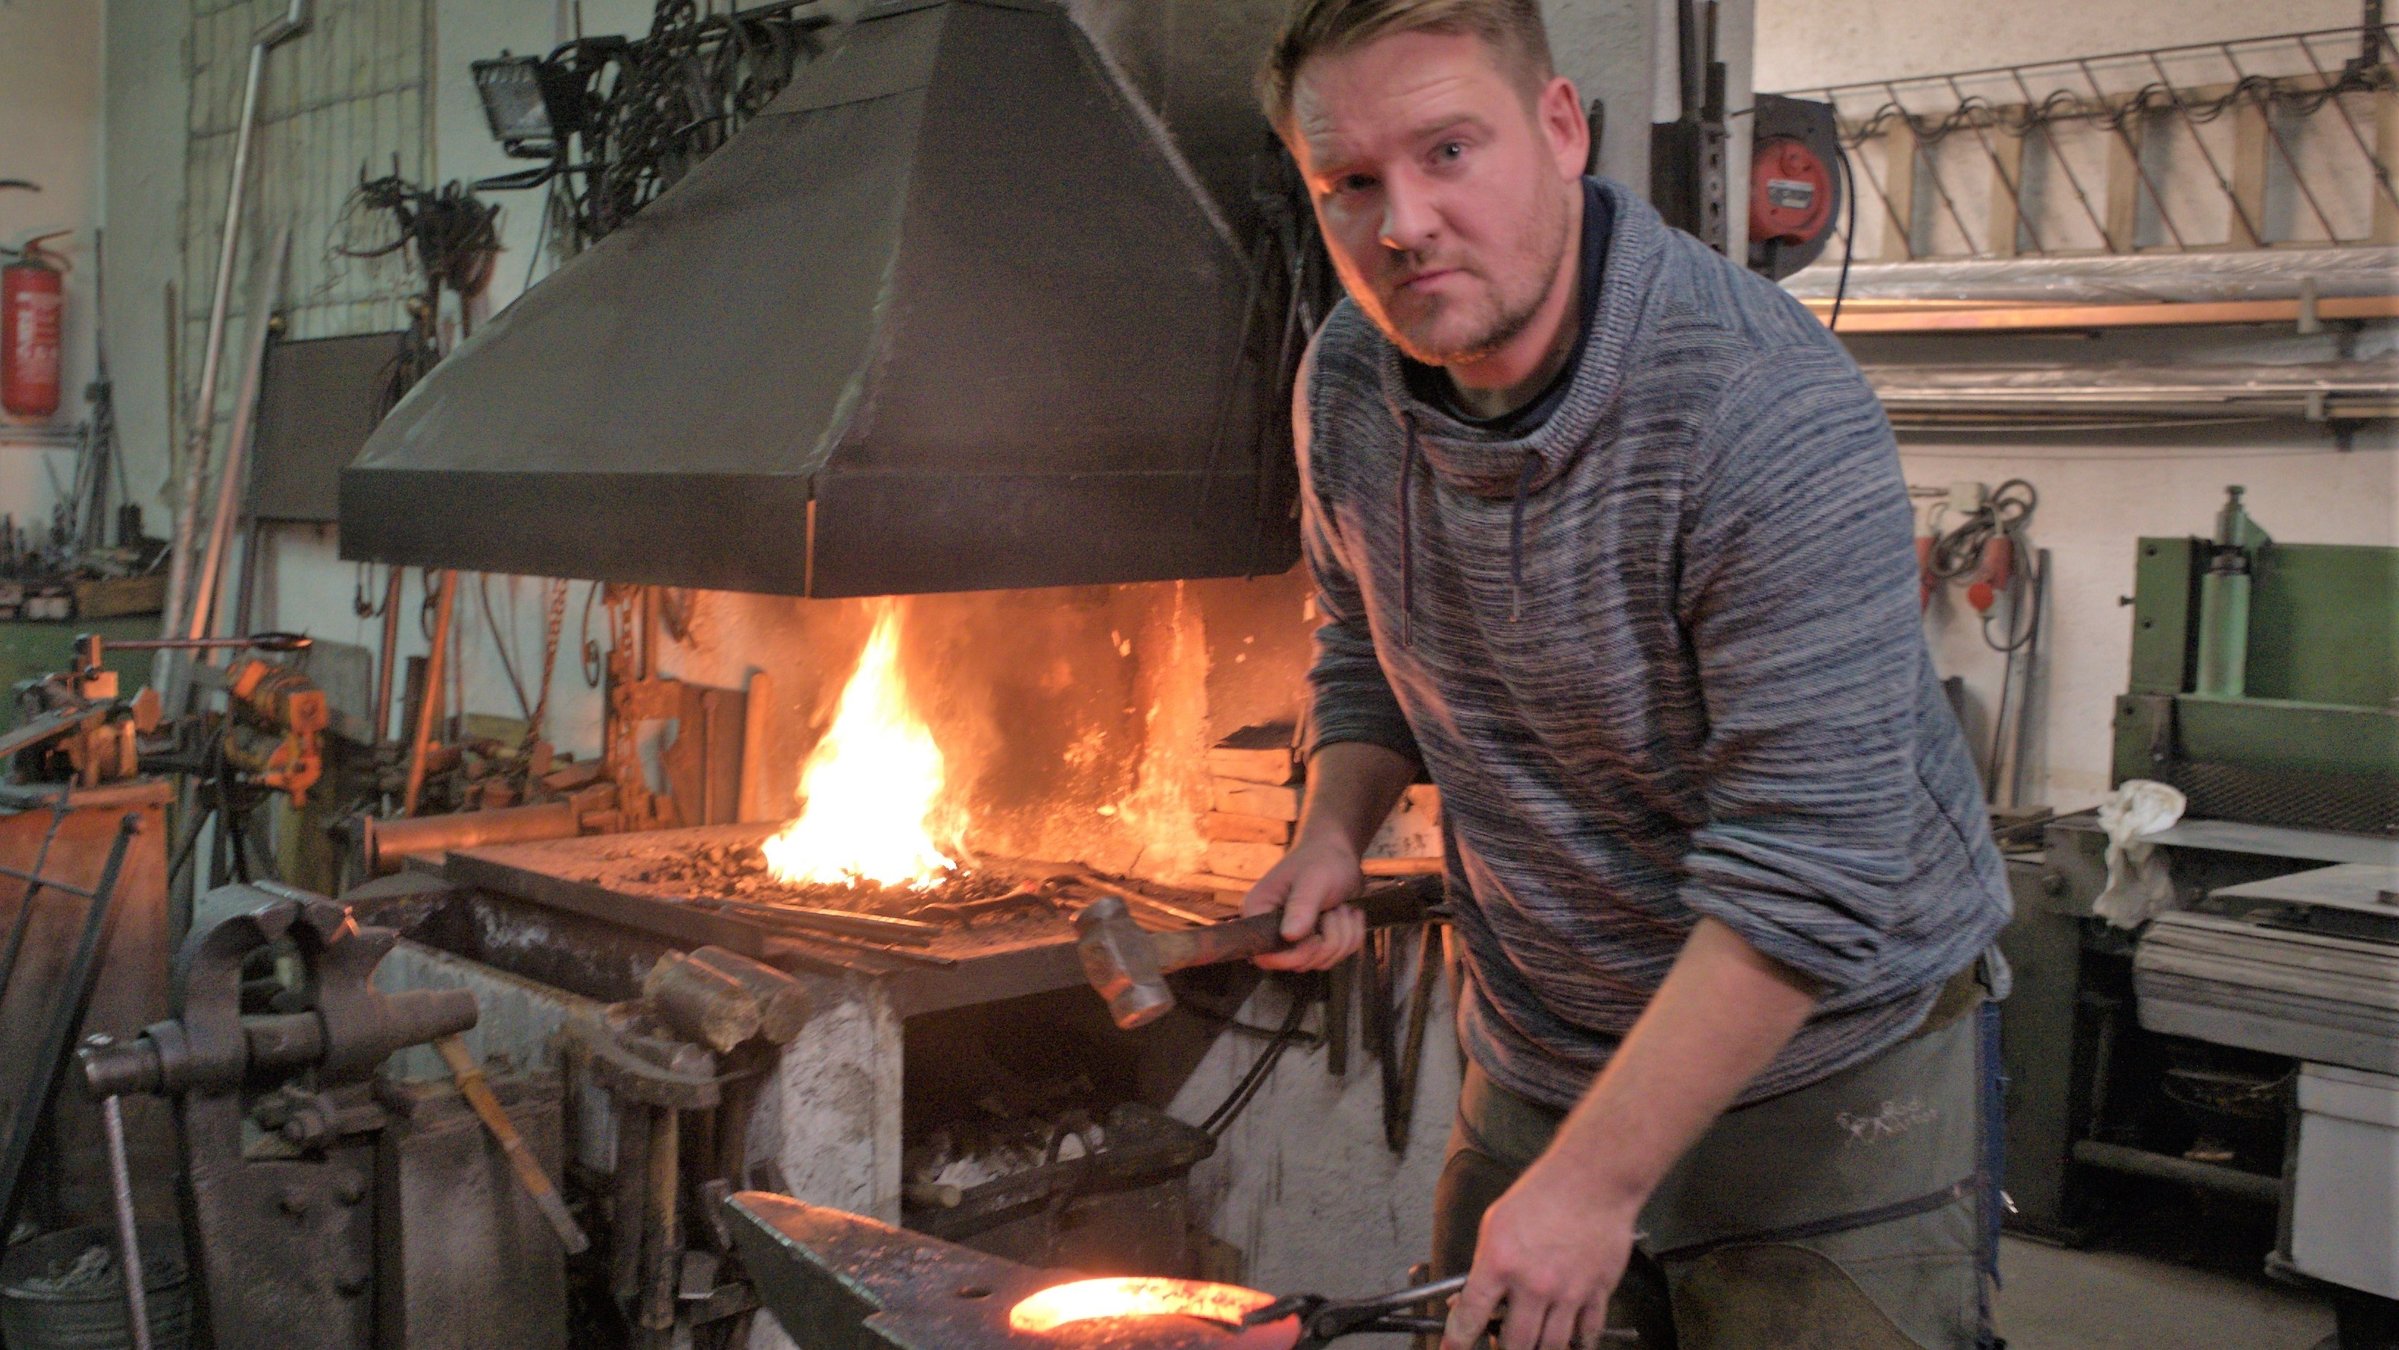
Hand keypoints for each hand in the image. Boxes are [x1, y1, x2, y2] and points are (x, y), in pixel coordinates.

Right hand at [1239, 835, 1365, 970]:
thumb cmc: (1322, 859)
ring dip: (1341, 936)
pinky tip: (1348, 914)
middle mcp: (1272, 928)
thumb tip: (1289, 936)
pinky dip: (1350, 937)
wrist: (1339, 853)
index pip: (1264, 955)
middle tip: (1333, 910)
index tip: (1314, 937)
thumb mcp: (1313, 880)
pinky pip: (1336, 956)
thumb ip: (1301, 906)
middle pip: (1298, 963)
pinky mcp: (1314, 940)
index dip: (1292, 956)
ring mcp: (1294, 937)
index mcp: (1259, 911)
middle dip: (1326, 940)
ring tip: (1340, 908)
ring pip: (1321, 961)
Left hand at [1443, 1157, 1639, 1349]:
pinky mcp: (1598, 1292)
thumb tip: (1469, 1296)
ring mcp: (1568, 1292)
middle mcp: (1534, 1284)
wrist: (1592, 1180)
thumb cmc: (1544, 1194)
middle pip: (1515, 1344)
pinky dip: (1577, 1341)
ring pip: (1551, 1347)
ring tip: (1533, 1343)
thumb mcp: (1496, 1223)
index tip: (1453, 1349)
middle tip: (1501, 1344)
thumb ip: (1483, 1264)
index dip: (1457, 1340)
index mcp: (1501, 1263)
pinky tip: (1570, 1338)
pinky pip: (1587, 1333)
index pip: (1472, 1315)